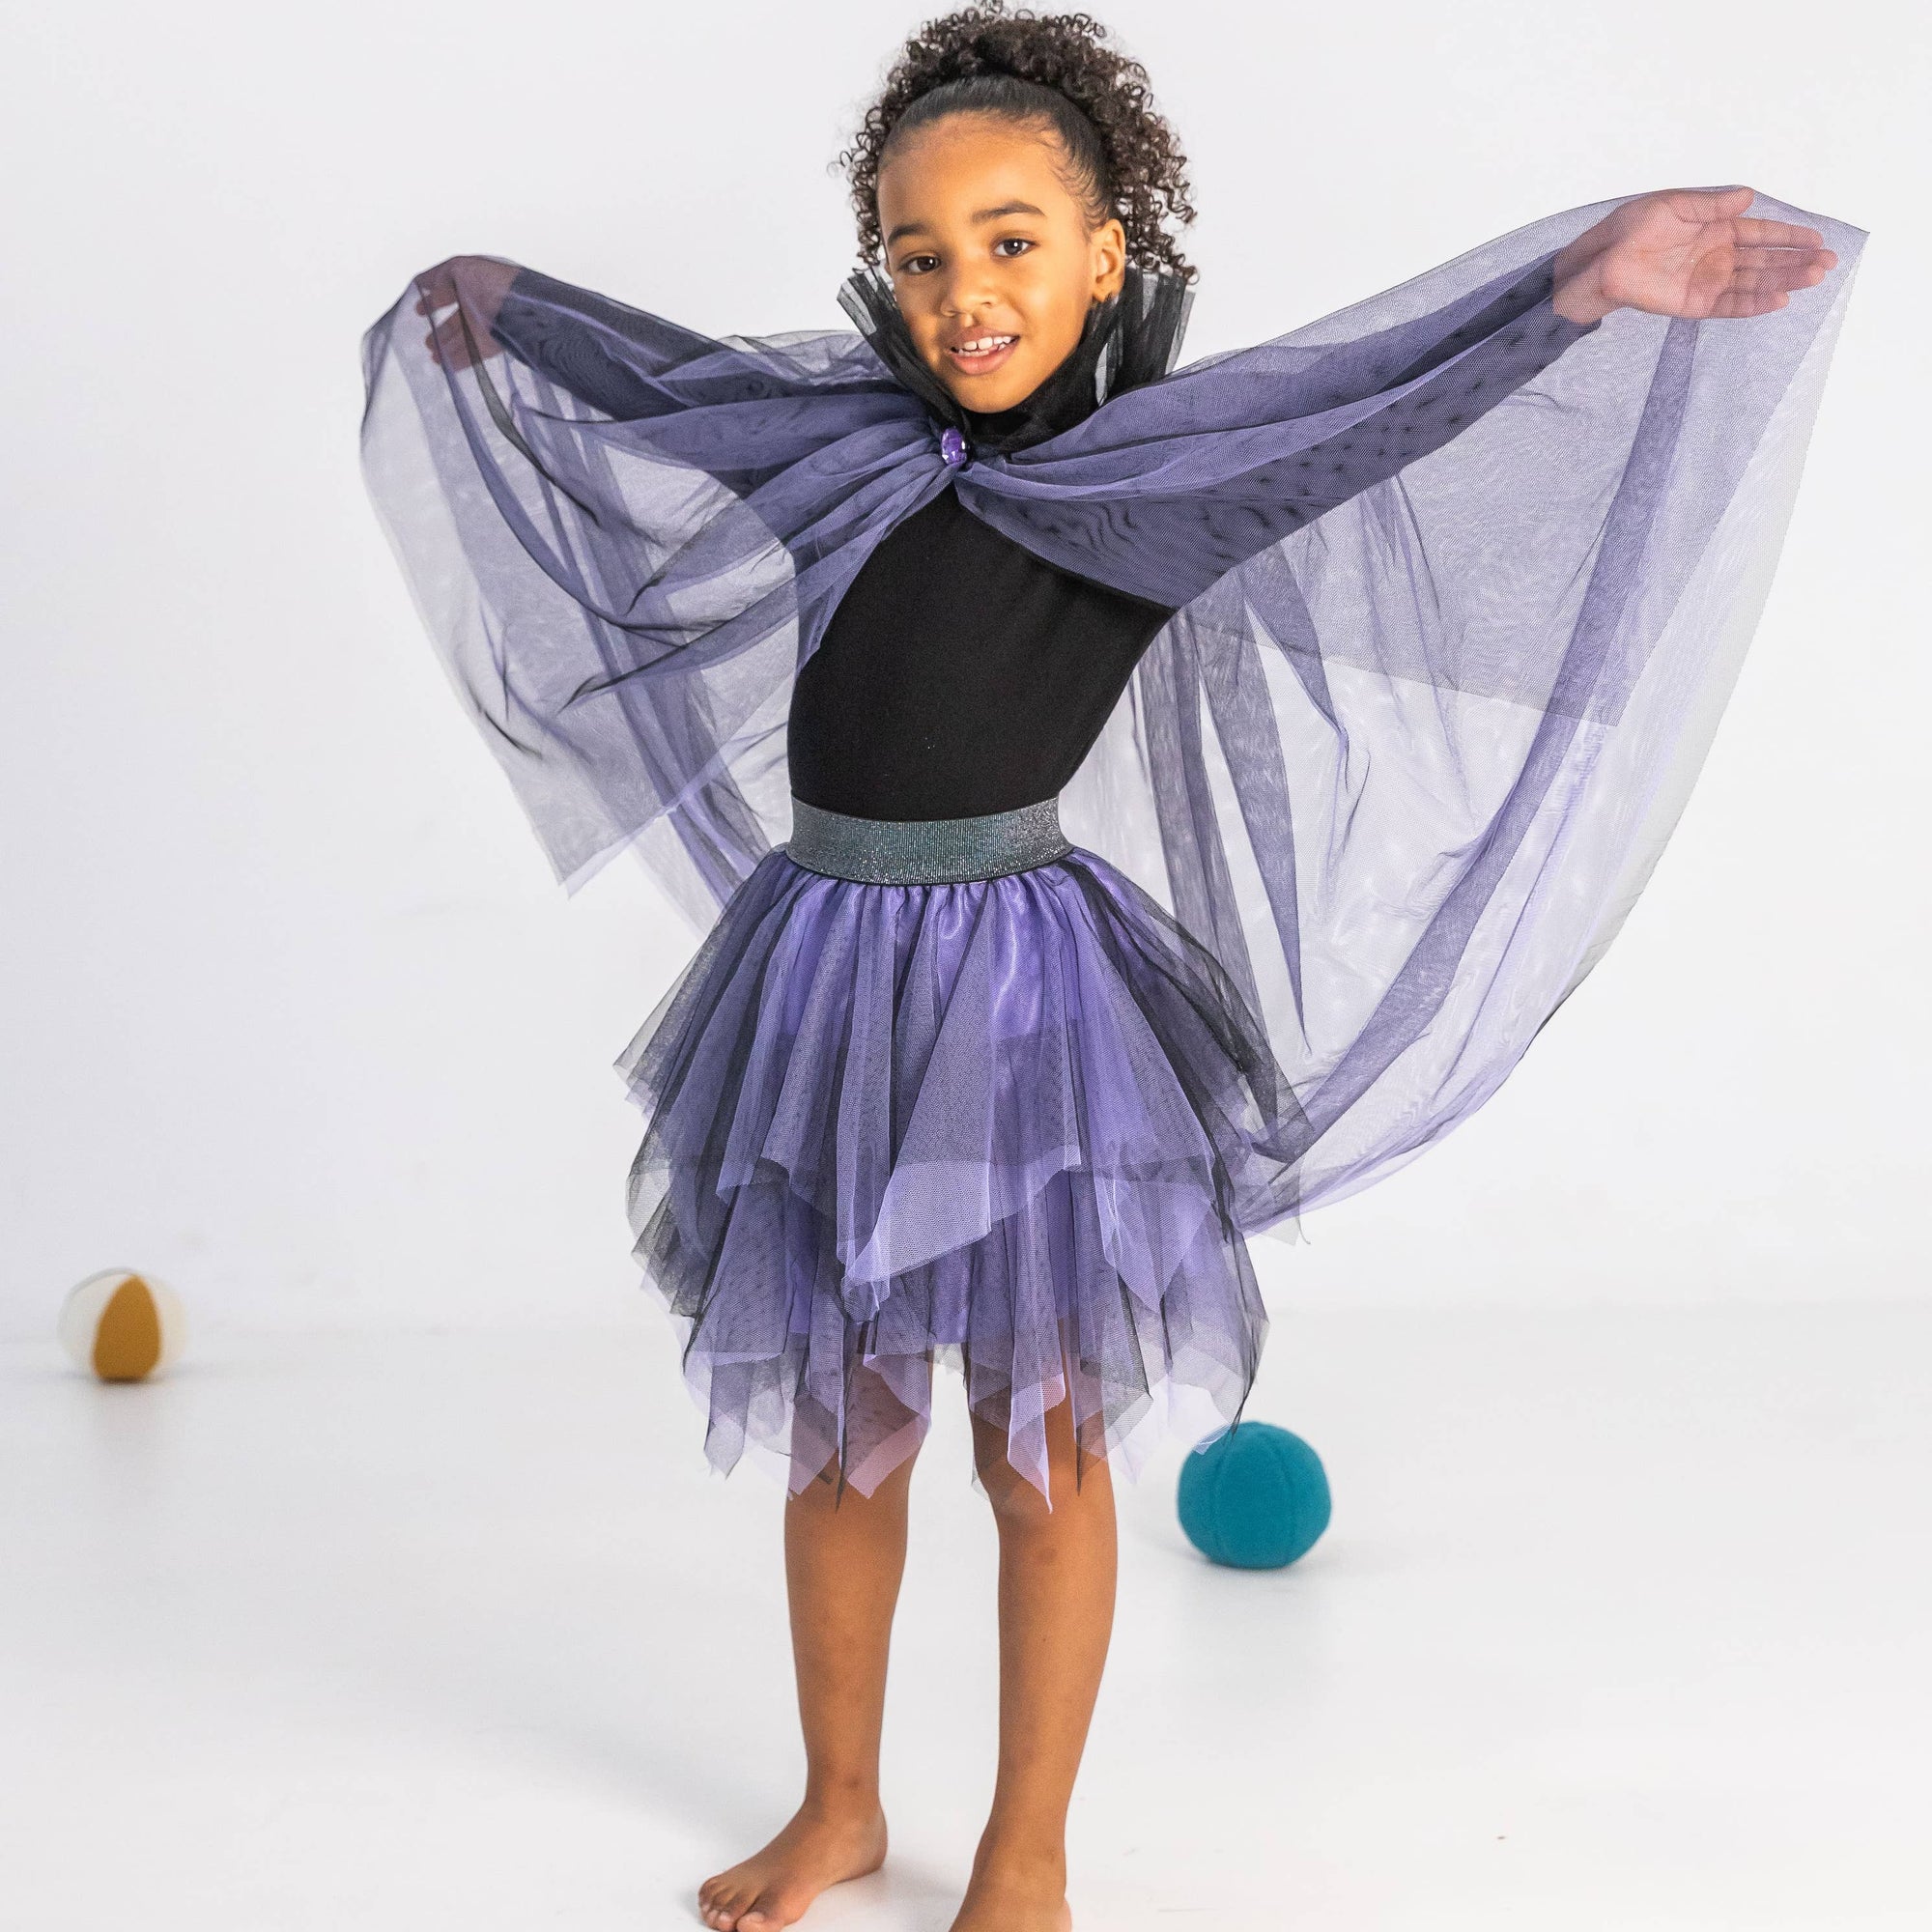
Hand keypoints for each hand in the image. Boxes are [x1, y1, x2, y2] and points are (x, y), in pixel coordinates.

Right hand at [412, 255, 520, 368]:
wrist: (520, 306)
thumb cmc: (491, 282)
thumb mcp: (460, 269)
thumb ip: (441, 279)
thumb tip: (433, 296)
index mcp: (470, 282)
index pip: (446, 290)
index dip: (430, 297)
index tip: (416, 309)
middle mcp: (477, 303)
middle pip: (454, 320)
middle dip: (439, 330)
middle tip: (426, 341)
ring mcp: (485, 324)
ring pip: (462, 338)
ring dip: (446, 347)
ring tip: (433, 355)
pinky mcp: (493, 343)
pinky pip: (473, 353)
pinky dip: (459, 360)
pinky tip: (447, 366)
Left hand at [1551, 186, 1835, 325]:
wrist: (1601, 260)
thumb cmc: (1632, 228)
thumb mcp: (1675, 205)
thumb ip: (1712, 205)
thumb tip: (1748, 197)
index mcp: (1716, 230)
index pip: (1761, 234)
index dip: (1789, 237)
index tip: (1817, 240)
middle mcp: (1717, 257)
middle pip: (1765, 261)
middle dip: (1796, 261)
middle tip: (1827, 263)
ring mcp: (1708, 282)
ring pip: (1754, 283)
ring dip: (1784, 281)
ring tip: (1814, 278)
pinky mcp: (1694, 304)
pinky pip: (1729, 306)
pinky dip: (1754, 304)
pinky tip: (1779, 299)